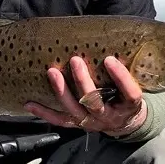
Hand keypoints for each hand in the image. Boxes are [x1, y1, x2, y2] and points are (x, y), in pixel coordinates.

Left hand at [24, 55, 145, 136]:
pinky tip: (30, 103)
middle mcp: (109, 116)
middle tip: (75, 60)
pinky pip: (59, 120)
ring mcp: (92, 122)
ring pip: (74, 110)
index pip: (129, 93)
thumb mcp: (134, 85)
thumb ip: (127, 69)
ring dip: (61, 91)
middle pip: (94, 101)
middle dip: (83, 81)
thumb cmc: (127, 97)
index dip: (120, 78)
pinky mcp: (78, 124)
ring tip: (52, 72)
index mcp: (128, 106)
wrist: (125, 123)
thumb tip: (118, 39)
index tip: (109, 59)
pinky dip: (44, 113)